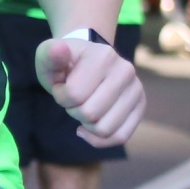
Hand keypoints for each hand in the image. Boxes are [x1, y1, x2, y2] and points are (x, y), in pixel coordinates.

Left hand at [36, 32, 146, 147]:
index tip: (62, 85)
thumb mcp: (49, 57)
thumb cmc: (64, 63)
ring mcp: (136, 89)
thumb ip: (50, 55)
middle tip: (74, 98)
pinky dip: (100, 139)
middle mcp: (126, 70)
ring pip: (106, 129)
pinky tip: (89, 128)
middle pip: (90, 114)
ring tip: (84, 106)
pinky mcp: (140, 106)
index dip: (61, 96)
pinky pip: (120, 136)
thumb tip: (59, 49)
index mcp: (104, 55)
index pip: (74, 95)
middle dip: (74, 111)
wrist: (86, 62)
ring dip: (87, 124)